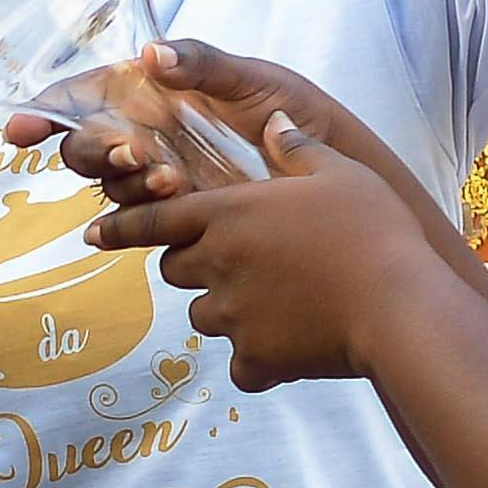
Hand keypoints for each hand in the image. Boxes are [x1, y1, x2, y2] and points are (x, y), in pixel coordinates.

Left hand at [73, 115, 463, 391]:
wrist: (397, 306)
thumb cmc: (372, 230)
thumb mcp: (341, 171)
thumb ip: (298, 148)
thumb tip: (275, 121)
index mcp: (229, 214)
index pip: (155, 219)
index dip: (120, 227)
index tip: (90, 234)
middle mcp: (218, 265)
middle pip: (177, 269)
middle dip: (194, 265)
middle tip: (236, 263)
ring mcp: (233, 316)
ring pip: (205, 316)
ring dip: (227, 310)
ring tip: (277, 303)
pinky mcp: (255, 359)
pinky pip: (242, 365)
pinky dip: (258, 361)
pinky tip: (290, 351)